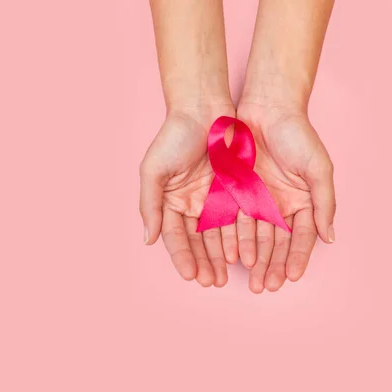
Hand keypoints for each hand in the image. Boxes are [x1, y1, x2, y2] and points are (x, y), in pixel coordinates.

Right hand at [139, 104, 238, 286]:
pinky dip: (240, 236)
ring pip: (219, 234)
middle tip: (211, 283)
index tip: (190, 276)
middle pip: (199, 241)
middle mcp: (193, 204)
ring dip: (222, 256)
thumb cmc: (174, 136)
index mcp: (171, 202)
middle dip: (204, 262)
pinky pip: (238, 217)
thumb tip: (148, 240)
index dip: (182, 257)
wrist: (203, 109)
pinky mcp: (235, 190)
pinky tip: (243, 253)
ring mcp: (215, 198)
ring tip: (227, 275)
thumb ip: (150, 205)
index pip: (176, 237)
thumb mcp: (154, 170)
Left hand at [236, 102, 335, 292]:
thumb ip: (324, 203)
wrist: (267, 108)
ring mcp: (257, 201)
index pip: (301, 238)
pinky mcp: (235, 192)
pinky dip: (235, 239)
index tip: (292, 277)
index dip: (298, 258)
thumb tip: (330, 238)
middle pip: (277, 243)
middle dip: (273, 266)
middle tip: (266, 287)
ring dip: (255, 258)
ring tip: (251, 278)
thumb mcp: (318, 169)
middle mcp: (279, 206)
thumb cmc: (298, 136)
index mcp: (302, 203)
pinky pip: (234, 220)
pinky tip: (234, 256)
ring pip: (255, 236)